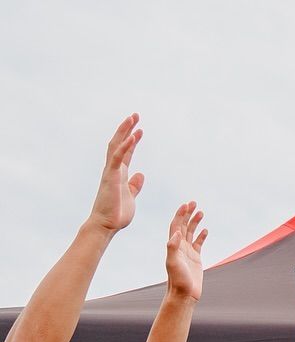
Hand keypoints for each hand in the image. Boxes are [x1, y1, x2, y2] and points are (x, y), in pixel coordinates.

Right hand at [86, 113, 144, 233]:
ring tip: (133, 118)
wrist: (107, 226)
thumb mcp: (131, 196)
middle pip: (119, 144)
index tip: (139, 129)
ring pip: (116, 146)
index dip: (132, 140)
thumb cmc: (117, 214)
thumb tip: (140, 174)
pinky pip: (117, 158)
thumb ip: (134, 185)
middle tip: (135, 115)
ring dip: (125, 131)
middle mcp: (113, 170)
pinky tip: (132, 137)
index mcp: (119, 174)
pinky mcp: (111, 178)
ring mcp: (111, 172)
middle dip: (126, 129)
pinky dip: (125, 147)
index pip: (125, 152)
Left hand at [165, 201, 206, 301]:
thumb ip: (173, 247)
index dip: (180, 215)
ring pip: (191, 233)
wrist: (184, 295)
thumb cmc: (178, 280)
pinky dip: (202, 236)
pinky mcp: (196, 258)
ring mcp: (188, 252)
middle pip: (183, 226)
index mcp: (174, 246)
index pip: (176, 226)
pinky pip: (199, 243)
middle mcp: (180, 247)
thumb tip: (177, 232)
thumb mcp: (173, 263)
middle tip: (194, 203)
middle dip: (187, 214)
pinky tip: (205, 230)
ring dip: (195, 222)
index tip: (186, 205)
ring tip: (201, 212)